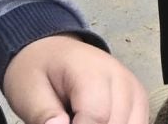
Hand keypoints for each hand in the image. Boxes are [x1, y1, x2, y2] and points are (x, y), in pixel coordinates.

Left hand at [1, 34, 146, 123]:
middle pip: (116, 123)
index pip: (96, 116)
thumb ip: (43, 114)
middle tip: (67, 120)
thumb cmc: (39, 72)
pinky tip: (97, 121)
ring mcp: (133, 88)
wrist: (53, 52)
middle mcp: (121, 78)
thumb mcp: (28, 92)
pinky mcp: (139, 98)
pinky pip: (138, 123)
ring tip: (79, 118)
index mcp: (92, 72)